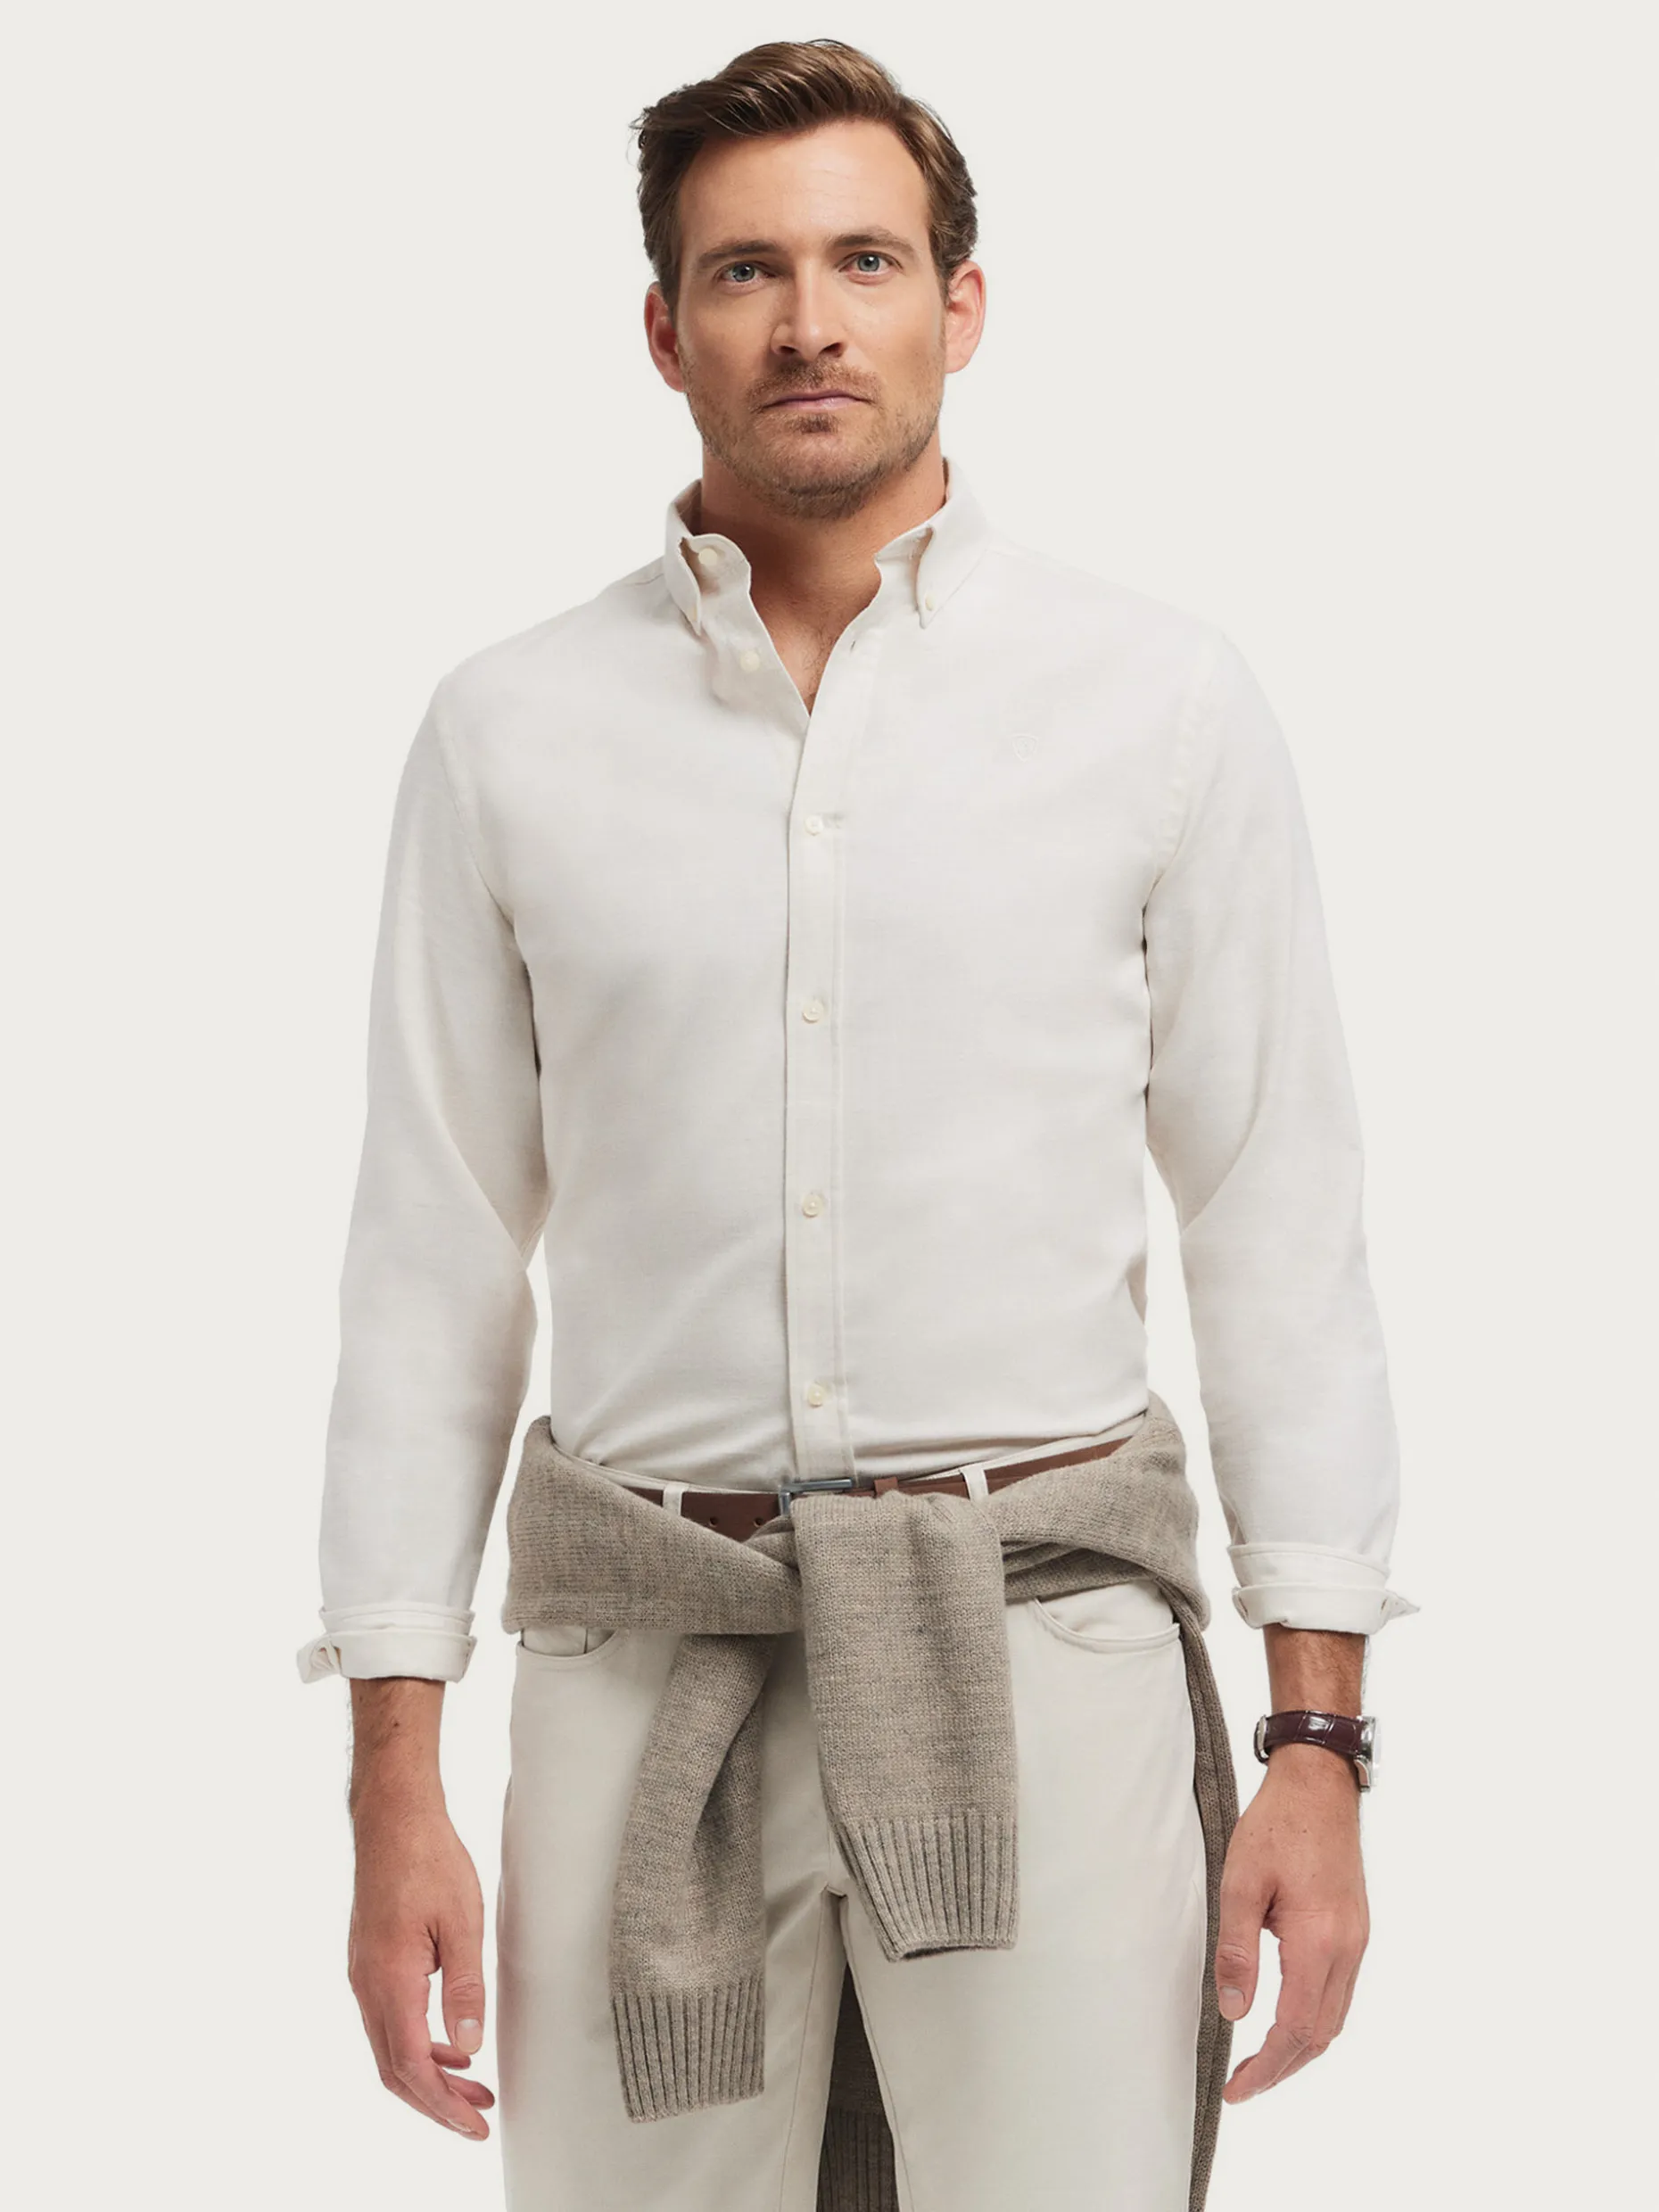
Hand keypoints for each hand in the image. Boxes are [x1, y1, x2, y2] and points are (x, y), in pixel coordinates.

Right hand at [347, 1792, 494, 2137]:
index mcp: (390, 1981)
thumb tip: (468, 2044)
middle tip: (479, 2117)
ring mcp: (363, 1974)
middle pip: (395, 2070)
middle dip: (437, 2101)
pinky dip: (418, 2043)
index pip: (412, 2067)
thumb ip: (465, 1986)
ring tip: (473, 2085)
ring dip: (429, 2073)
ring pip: (390, 2047)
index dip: (443, 2105)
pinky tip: (450, 2041)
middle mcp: (367, 1985)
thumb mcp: (462, 1921)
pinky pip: (389, 2020)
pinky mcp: (369, 1962)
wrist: (392, 1817)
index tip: (475, 2125)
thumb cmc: (428, 1859)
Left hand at [1214, 1744, 1368, 2101]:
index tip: (1238, 2088)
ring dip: (1301, 2047)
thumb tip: (1233, 2011)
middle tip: (1244, 2085)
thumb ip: (1236, 1950)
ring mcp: (1357, 1939)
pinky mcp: (1356, 1928)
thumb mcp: (1240, 1882)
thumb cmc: (1278, 1824)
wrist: (1319, 1783)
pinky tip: (1289, 2017)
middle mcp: (1348, 1948)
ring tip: (1262, 2062)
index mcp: (1319, 1941)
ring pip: (1335, 2017)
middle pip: (1322, 2034)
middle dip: (1283, 2068)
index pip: (1296, 2029)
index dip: (1267, 2067)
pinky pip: (1341, 1992)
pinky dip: (1315, 2019)